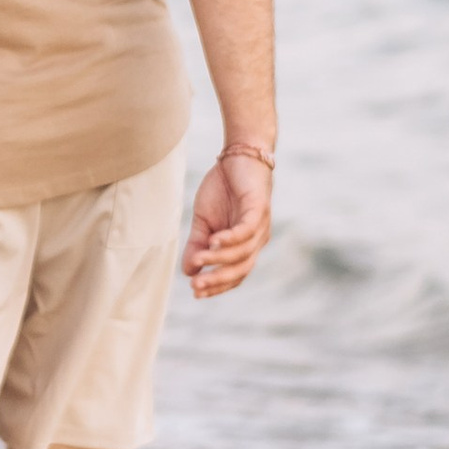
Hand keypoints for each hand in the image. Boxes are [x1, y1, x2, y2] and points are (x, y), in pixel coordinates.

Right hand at [183, 149, 270, 298]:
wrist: (238, 155)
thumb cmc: (223, 189)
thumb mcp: (204, 220)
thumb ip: (198, 244)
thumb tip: (188, 270)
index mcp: (245, 246)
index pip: (235, 275)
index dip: (217, 286)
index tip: (195, 292)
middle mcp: (257, 240)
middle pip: (241, 270)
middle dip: (217, 280)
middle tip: (195, 286)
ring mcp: (260, 226)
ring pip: (242, 252)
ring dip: (219, 259)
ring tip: (198, 260)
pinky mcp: (259, 209)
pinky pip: (246, 230)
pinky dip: (230, 238)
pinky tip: (213, 241)